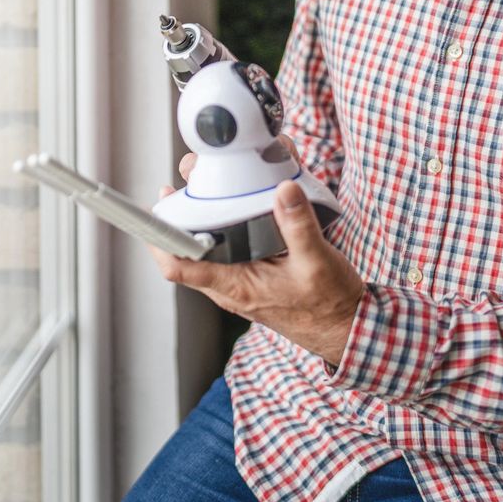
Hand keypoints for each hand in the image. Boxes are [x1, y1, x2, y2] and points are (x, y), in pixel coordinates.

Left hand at [153, 142, 362, 365]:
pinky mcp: (252, 274)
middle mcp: (231, 284)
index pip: (181, 267)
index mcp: (238, 286)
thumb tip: (283, 189)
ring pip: (209, 246)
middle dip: (187, 209)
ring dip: (207, 214)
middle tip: (192, 174)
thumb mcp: (317, 260)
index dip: (161, 239)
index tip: (158, 207)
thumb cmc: (329, 303)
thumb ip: (299, 224)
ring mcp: (240, 280)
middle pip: (190, 248)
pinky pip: (230, 247)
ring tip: (214, 180)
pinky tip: (245, 201)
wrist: (344, 326)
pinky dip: (230, 222)